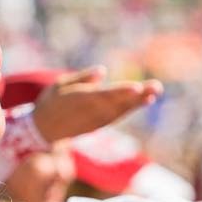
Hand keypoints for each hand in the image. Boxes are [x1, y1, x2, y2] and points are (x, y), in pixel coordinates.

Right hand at [31, 66, 162, 141]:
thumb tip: (102, 71)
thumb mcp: (59, 86)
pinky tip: (145, 99)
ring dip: (139, 101)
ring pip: (121, 110)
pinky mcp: (101, 124)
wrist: (45, 131)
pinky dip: (132, 107)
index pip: (104, 95)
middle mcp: (92, 112)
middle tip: (156, 87)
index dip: (121, 92)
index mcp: (80, 100)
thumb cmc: (52, 102)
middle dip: (137, 96)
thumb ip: (82, 78)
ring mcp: (97, 120)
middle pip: (118, 103)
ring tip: (155, 90)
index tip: (136, 88)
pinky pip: (119, 114)